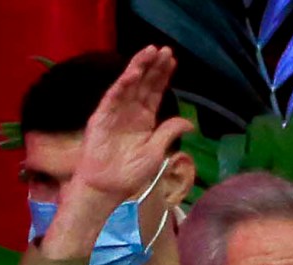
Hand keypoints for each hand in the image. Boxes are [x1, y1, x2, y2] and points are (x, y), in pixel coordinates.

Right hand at [40, 46, 195, 258]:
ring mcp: (116, 112)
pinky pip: (114, 95)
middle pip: (144, 84)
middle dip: (154, 67)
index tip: (172, 60)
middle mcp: (130, 112)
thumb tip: (190, 122)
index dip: (163, 76)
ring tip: (151, 51)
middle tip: (165, 50)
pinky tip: (135, 72)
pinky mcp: (102, 115)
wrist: (106, 187)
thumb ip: (169, 133)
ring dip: (140, 67)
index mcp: (144, 120)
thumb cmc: (129, 174)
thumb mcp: (156, 152)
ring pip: (129, 84)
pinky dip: (124, 83)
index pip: (155, 92)